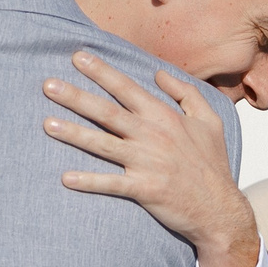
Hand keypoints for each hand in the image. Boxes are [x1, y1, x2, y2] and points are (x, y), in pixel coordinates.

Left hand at [48, 51, 261, 266]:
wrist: (220, 209)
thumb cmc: (211, 164)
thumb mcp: (210, 120)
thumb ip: (185, 93)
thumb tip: (158, 73)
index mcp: (165, 117)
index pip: (127, 88)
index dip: (102, 71)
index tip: (78, 57)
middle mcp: (153, 136)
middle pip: (107, 112)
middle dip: (76, 96)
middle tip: (48, 85)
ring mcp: (147, 163)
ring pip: (103, 144)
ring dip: (74, 134)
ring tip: (47, 124)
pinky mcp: (144, 189)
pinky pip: (111, 184)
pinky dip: (89, 181)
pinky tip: (66, 178)